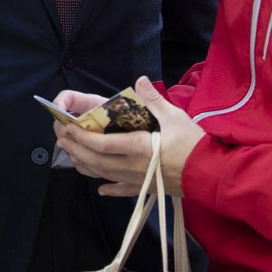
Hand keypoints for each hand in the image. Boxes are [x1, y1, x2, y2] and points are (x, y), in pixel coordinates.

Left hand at [54, 77, 205, 196]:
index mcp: (136, 147)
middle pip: (95, 161)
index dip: (80, 137)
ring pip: (103, 175)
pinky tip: (101, 189)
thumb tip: (140, 80)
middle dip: (75, 149)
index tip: (67, 128)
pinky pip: (122, 190)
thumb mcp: (174, 116)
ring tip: (71, 156)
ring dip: (85, 166)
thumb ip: (153, 99)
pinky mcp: (145, 188)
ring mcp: (136, 180)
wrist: (210, 174)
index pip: (99, 144)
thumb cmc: (192, 144)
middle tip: (61, 139)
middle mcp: (130, 166)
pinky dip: (109, 188)